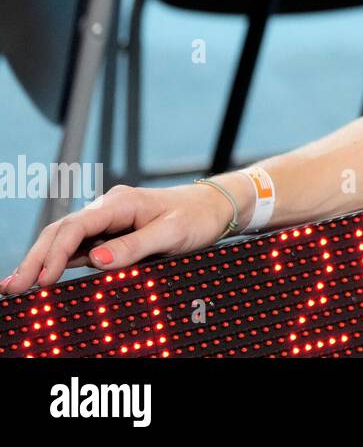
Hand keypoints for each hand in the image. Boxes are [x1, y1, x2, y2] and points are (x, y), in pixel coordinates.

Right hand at [0, 183, 236, 294]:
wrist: (215, 207)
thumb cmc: (196, 217)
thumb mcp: (171, 233)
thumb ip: (134, 246)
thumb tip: (96, 261)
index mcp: (120, 202)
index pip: (76, 227)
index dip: (54, 254)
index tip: (42, 279)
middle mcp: (108, 207)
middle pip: (61, 232)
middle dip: (35, 259)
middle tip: (13, 287)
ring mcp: (108, 220)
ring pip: (65, 239)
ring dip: (41, 260)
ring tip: (18, 285)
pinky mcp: (111, 232)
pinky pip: (79, 246)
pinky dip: (58, 261)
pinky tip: (42, 276)